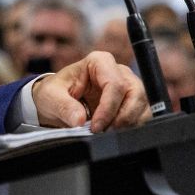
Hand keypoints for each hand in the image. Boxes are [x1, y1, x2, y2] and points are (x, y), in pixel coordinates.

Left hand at [31, 50, 151, 131]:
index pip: (115, 84)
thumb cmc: (54, 93)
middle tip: (105, 132)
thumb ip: (64, 106)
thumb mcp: (51, 97)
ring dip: (130, 123)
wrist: (56, 102)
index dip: (109, 108)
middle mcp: (117, 71)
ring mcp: (127, 86)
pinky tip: (117, 132)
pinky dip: (134, 126)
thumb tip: (79, 119)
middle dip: (123, 117)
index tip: (96, 127)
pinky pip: (143, 114)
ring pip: (143, 104)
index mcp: (99, 62)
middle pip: (136, 93)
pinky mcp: (131, 102)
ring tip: (109, 133)